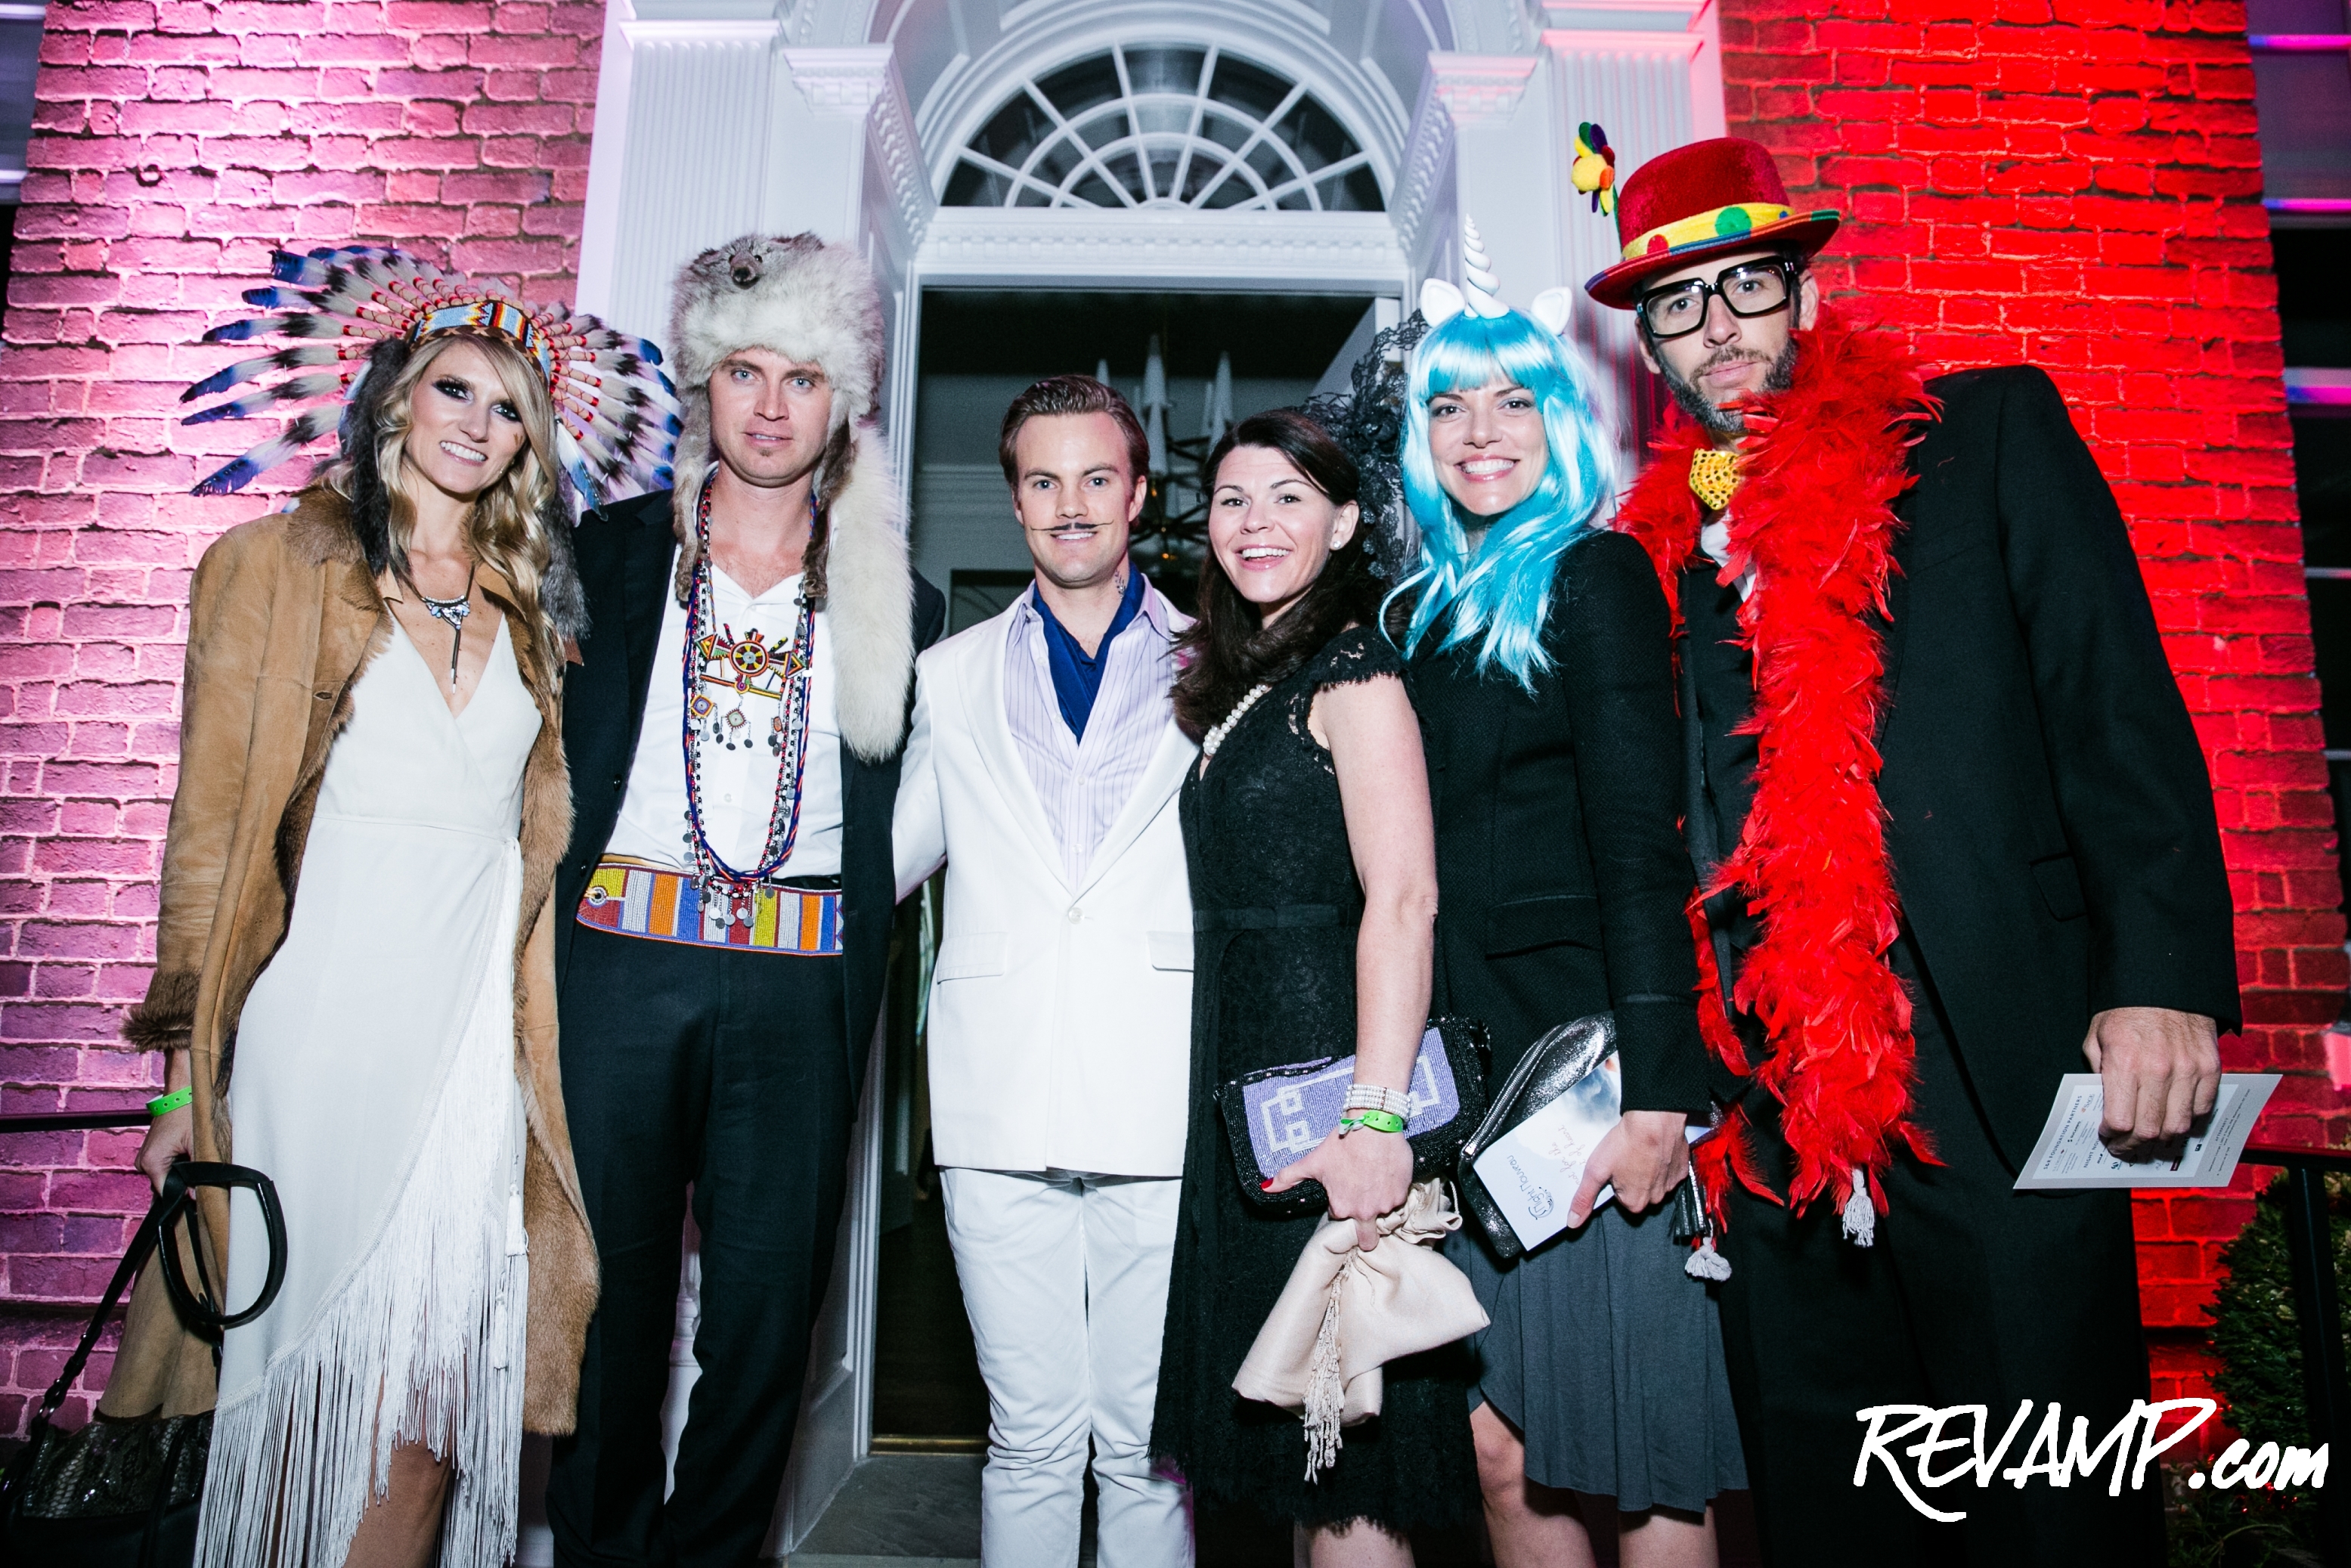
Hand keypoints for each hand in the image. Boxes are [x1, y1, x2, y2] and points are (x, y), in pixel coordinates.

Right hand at [137, 1106, 191, 1193]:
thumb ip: (198, 1171)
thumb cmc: (187, 1113)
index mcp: (152, 1163)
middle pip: (164, 1186)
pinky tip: (185, 1155)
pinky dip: (175, 1166)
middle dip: (182, 1184)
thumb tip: (196, 1195)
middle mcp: (143, 1162)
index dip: (182, 1196)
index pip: (165, 1193)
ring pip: (164, 1176)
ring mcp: (145, 1157)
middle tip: (199, 1176)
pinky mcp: (150, 1152)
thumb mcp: (197, 1143)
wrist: (180, 1093)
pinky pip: (163, 1167)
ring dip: (179, 1174)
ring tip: (191, 1159)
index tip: (197, 1196)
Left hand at [1270, 1125, 1412, 1250]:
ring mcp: (1385, 1204)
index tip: (1344, 1186)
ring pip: (1382, 1211)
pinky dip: (1392, 1190)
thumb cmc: (1341, 1143)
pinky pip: (1397, 1199)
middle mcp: (1364, 1212)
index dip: (1341, 1200)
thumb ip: (1288, 1177)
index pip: (1340, 1214)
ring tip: (1373, 1178)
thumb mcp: (1313, 1162)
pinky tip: (1386, 1174)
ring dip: (1378, 1201)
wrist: (1372, 1124)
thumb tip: (1265, 1188)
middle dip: (1365, 1229)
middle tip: (1364, 1202)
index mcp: (1341, 1208)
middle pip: (1366, 1233)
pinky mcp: (1401, 1194)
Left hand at [1570, 1110, 1689, 1226]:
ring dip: (1648, 1171)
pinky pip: (1669, 1171)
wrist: (1653, 1120)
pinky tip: (1654, 1149)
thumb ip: (1584, 1198)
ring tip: (1638, 1152)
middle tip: (1625, 1158)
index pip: (1621, 1198)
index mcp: (1634, 1203)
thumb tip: (1573, 1222)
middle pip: (1639, 1192)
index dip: (1615, 1181)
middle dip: (1632, 1178)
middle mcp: (1655, 1199)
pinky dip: (1662, 1163)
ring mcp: (1671, 1184)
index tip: (1613, 1167)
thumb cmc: (1625, 1144)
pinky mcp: (1681, 1169)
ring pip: (1655, 1182)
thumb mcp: (1595, 1171)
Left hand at [2081, 1006, 2219, 1157]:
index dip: (2112, 1136)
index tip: (2107, 1136)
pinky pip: (2203, 1109)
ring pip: (2178, 1126)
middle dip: (2134, 1146)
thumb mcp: (2097, 1035)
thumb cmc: (2126, 1010)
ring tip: (2150, 1141)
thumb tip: (2102, 1104)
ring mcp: (2188, 1070)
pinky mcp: (2210, 1068)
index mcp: (2125, 1062)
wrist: (2167, 984)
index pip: (2120, 1120)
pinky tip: (2175, 1121)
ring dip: (2162, 1141)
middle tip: (2126, 1148)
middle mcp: (2158, 1070)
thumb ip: (2097, 1071)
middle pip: (2149, 1129)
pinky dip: (2190, 1122)